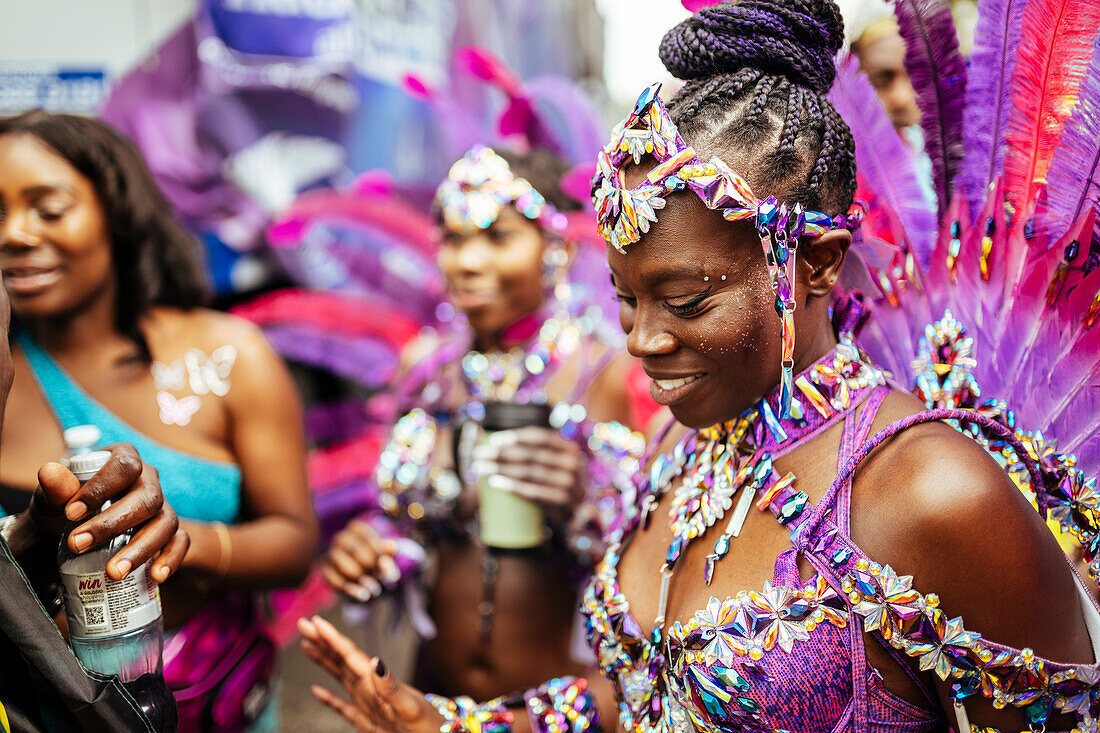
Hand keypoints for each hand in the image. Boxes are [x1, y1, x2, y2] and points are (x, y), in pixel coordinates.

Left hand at [26, 443, 188, 582]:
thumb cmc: (66, 509)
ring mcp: (162, 506)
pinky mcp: (169, 532)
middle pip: (147, 498)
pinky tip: (156, 576)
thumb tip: (49, 472)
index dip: (100, 488)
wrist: (71, 534)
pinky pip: (180, 542)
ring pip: (166, 522)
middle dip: (113, 524)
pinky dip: (172, 558)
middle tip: (78, 545)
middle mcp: (149, 481)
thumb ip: (54, 488)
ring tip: (113, 572)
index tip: (70, 514)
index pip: (124, 467)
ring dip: (141, 549)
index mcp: (125, 459)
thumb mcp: (53, 498)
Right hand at [299, 615, 440, 732]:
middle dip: (323, 642)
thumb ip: (391, 686)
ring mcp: (369, 703)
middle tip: (303, 624)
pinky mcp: (369, 721)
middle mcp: (371, 688)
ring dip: (324, 661)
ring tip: (307, 645)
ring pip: (340, 676)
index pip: (350, 655)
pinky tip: (316, 690)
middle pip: (341, 659)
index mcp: (377, 682)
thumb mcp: (411, 707)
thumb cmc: (430, 726)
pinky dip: (328, 698)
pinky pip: (343, 706)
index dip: (332, 638)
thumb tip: (374, 661)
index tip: (316, 621)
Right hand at [322, 520, 400, 601]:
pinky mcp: (325, 571)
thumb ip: (388, 553)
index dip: (381, 556)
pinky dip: (352, 591)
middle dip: (372, 568)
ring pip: (348, 569)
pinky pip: (337, 582)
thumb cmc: (373, 559)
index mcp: (356, 528)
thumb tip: (393, 547)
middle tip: (381, 579)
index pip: (369, 540)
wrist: (359, 574)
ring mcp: (330, 554)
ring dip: (363, 582)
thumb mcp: (383, 556)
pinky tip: (364, 595)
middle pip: (357, 553)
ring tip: (375, 589)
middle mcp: (341, 538)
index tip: (391, 572)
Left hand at [472, 426, 585, 510]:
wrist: (579, 508)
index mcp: (568, 448)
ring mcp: (568, 483)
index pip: (540, 437)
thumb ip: (537, 449)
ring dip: (501, 469)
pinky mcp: (562, 501)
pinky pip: (532, 492)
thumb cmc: (558, 479)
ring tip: (481, 468)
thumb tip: (497, 440)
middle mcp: (571, 463)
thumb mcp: (556, 460)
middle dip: (501, 453)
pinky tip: (495, 483)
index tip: (493, 440)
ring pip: (529, 473)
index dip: (516, 437)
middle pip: (530, 455)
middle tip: (480, 454)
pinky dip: (512, 487)